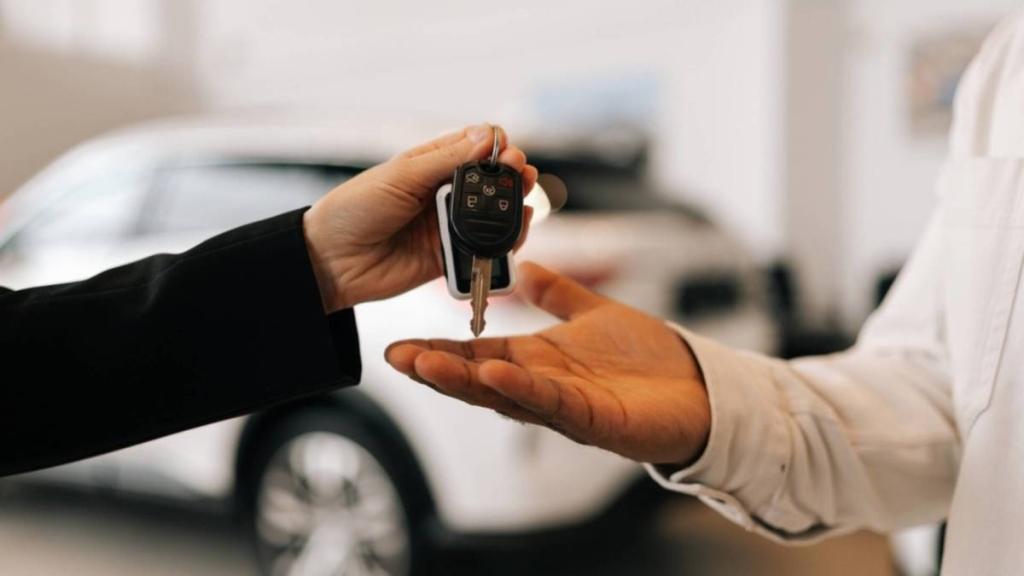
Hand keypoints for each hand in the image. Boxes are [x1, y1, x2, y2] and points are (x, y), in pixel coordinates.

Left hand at [303, 124, 537, 311]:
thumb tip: (487, 137)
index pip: (473, 147)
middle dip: (511, 175)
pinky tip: (517, 231)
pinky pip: (484, 249)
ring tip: (526, 199)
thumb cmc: (353, 210)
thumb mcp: (399, 176)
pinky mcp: (449, 258)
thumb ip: (446, 160)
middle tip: (522, 173)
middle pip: (490, 181)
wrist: (329, 262)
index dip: (495, 146)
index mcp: (428, 165)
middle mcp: (442, 194)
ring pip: (492, 215)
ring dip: (513, 207)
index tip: (507, 150)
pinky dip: (504, 242)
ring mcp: (447, 226)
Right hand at [385, 262, 710, 465]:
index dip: (442, 350)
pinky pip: (553, 403)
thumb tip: (524, 271)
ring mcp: (567, 407)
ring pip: (507, 395)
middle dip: (437, 369)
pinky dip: (523, 389)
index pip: (481, 356)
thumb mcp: (594, 313)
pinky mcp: (596, 420)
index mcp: (540, 362)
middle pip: (481, 379)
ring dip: (465, 382)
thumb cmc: (649, 360)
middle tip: (396, 358)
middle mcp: (545, 387)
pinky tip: (496, 374)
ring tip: (427, 366)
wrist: (699, 387)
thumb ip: (558, 294)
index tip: (402, 344)